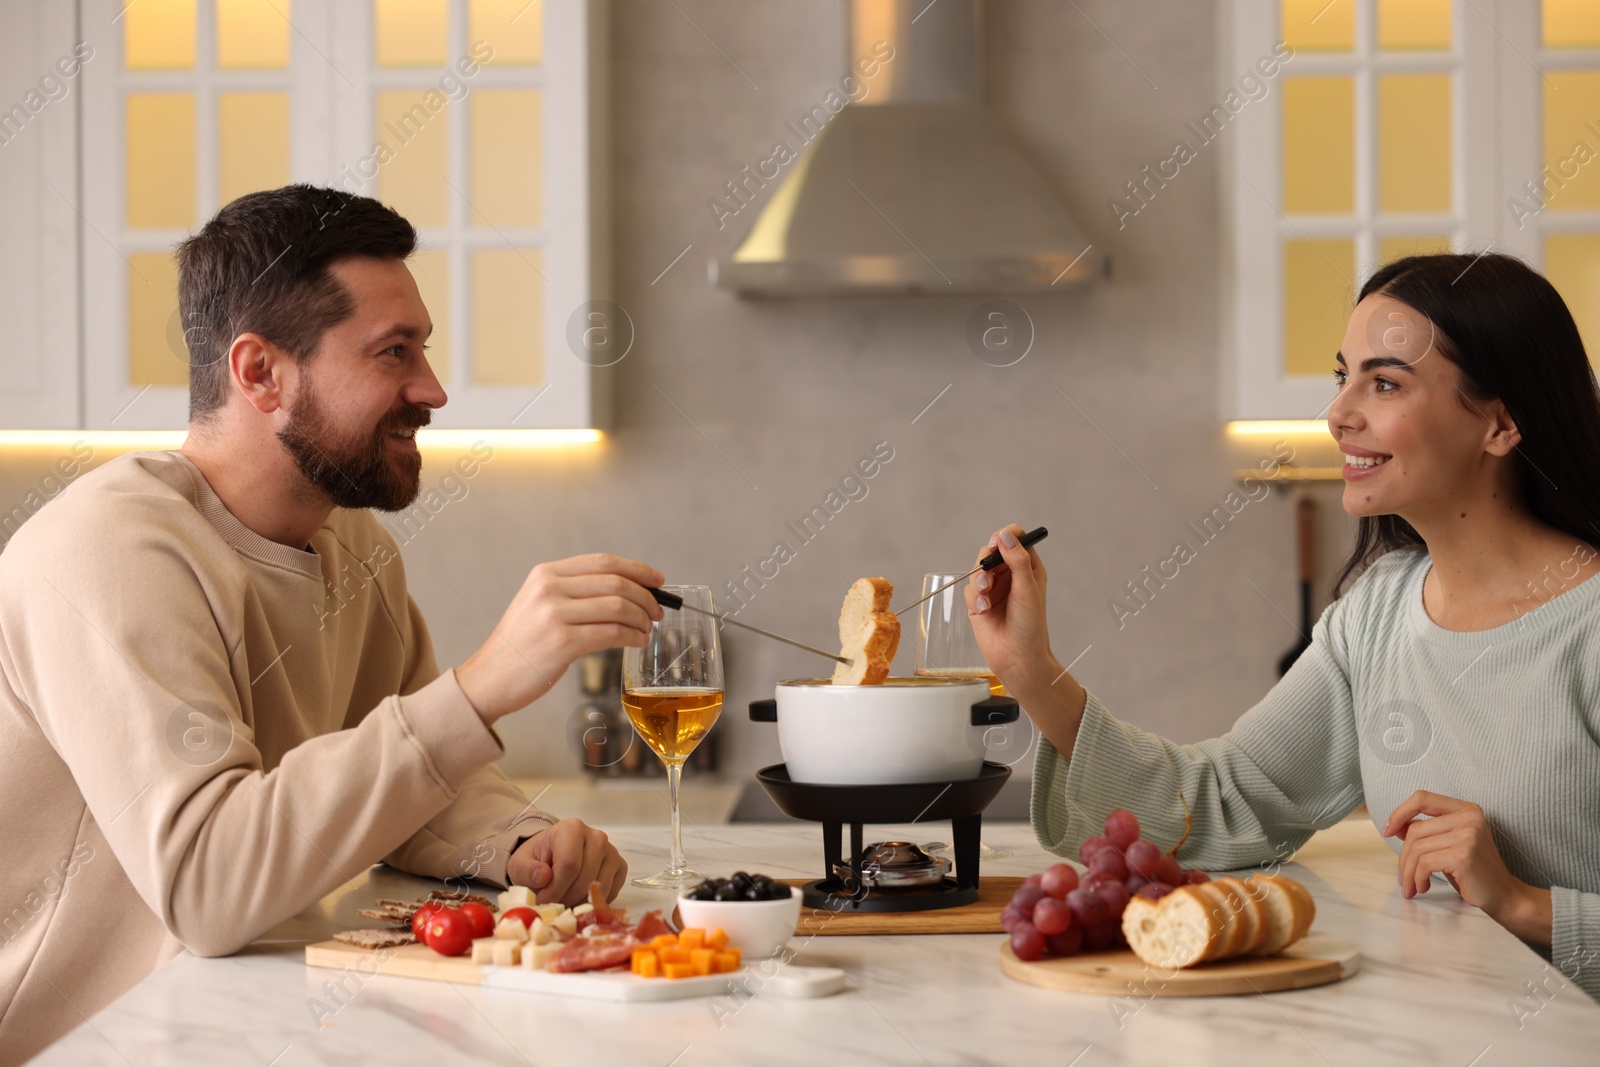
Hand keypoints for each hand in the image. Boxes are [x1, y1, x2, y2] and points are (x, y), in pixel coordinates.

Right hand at [456, 554, 664, 722]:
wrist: (489, 678)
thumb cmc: (521, 646)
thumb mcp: (539, 605)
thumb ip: (573, 592)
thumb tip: (627, 590)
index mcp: (545, 574)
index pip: (604, 561)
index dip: (637, 569)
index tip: (658, 580)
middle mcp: (549, 588)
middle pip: (616, 582)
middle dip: (646, 597)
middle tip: (658, 611)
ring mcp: (554, 614)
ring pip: (618, 606)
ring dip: (641, 619)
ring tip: (647, 630)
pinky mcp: (562, 642)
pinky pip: (612, 633)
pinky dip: (632, 636)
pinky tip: (637, 641)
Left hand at [506, 818, 627, 904]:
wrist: (551, 856)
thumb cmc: (537, 860)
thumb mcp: (520, 864)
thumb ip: (526, 870)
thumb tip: (544, 877)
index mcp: (572, 829)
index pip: (569, 865)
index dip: (555, 890)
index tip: (542, 902)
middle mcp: (597, 837)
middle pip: (586, 878)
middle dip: (566, 898)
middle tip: (552, 905)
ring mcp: (611, 852)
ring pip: (600, 887)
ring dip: (580, 902)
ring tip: (564, 901)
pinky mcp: (620, 867)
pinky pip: (612, 892)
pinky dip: (595, 901)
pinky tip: (579, 899)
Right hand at [965, 524, 1055, 687]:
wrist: (1017, 658)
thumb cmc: (1030, 626)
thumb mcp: (1027, 589)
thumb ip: (1017, 560)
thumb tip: (1005, 535)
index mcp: (1028, 568)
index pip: (1016, 539)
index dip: (1005, 536)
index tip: (998, 542)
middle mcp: (1010, 575)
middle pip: (991, 551)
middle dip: (986, 561)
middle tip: (989, 572)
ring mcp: (994, 589)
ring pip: (977, 569)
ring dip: (979, 580)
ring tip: (986, 596)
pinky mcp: (979, 603)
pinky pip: (969, 589)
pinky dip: (975, 598)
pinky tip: (984, 610)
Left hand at [1383, 790, 1551, 944]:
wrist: (1505, 897)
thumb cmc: (1473, 872)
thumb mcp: (1448, 845)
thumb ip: (1427, 832)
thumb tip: (1395, 826)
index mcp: (1465, 809)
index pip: (1422, 798)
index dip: (1399, 813)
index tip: (1387, 831)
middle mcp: (1469, 817)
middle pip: (1415, 830)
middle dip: (1403, 857)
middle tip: (1403, 878)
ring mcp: (1468, 834)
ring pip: (1417, 848)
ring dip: (1408, 872)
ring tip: (1411, 886)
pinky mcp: (1464, 854)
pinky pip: (1424, 863)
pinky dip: (1417, 877)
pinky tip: (1423, 887)